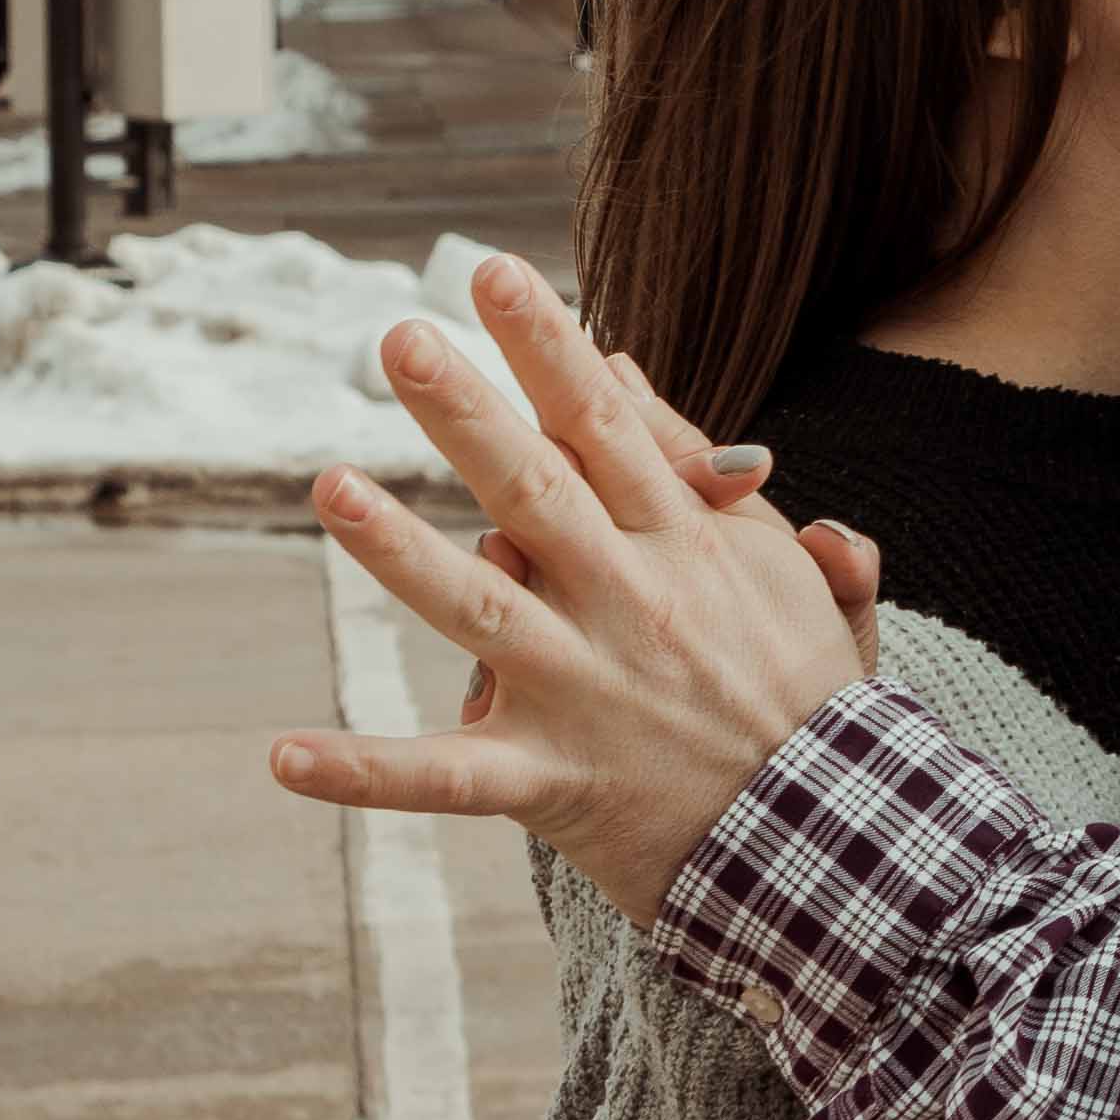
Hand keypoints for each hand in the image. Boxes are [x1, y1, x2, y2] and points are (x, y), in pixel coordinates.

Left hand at [268, 255, 873, 917]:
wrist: (835, 846)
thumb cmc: (813, 703)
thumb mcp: (799, 581)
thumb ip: (722, 487)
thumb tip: (656, 394)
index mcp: (688, 546)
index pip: (606, 426)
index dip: (548, 347)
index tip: (491, 272)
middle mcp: (631, 604)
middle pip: (536, 488)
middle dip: (467, 411)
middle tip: (401, 339)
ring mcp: (586, 692)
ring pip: (478, 606)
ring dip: (398, 548)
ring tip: (328, 485)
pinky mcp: (551, 783)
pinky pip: (444, 779)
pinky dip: (365, 772)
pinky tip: (284, 756)